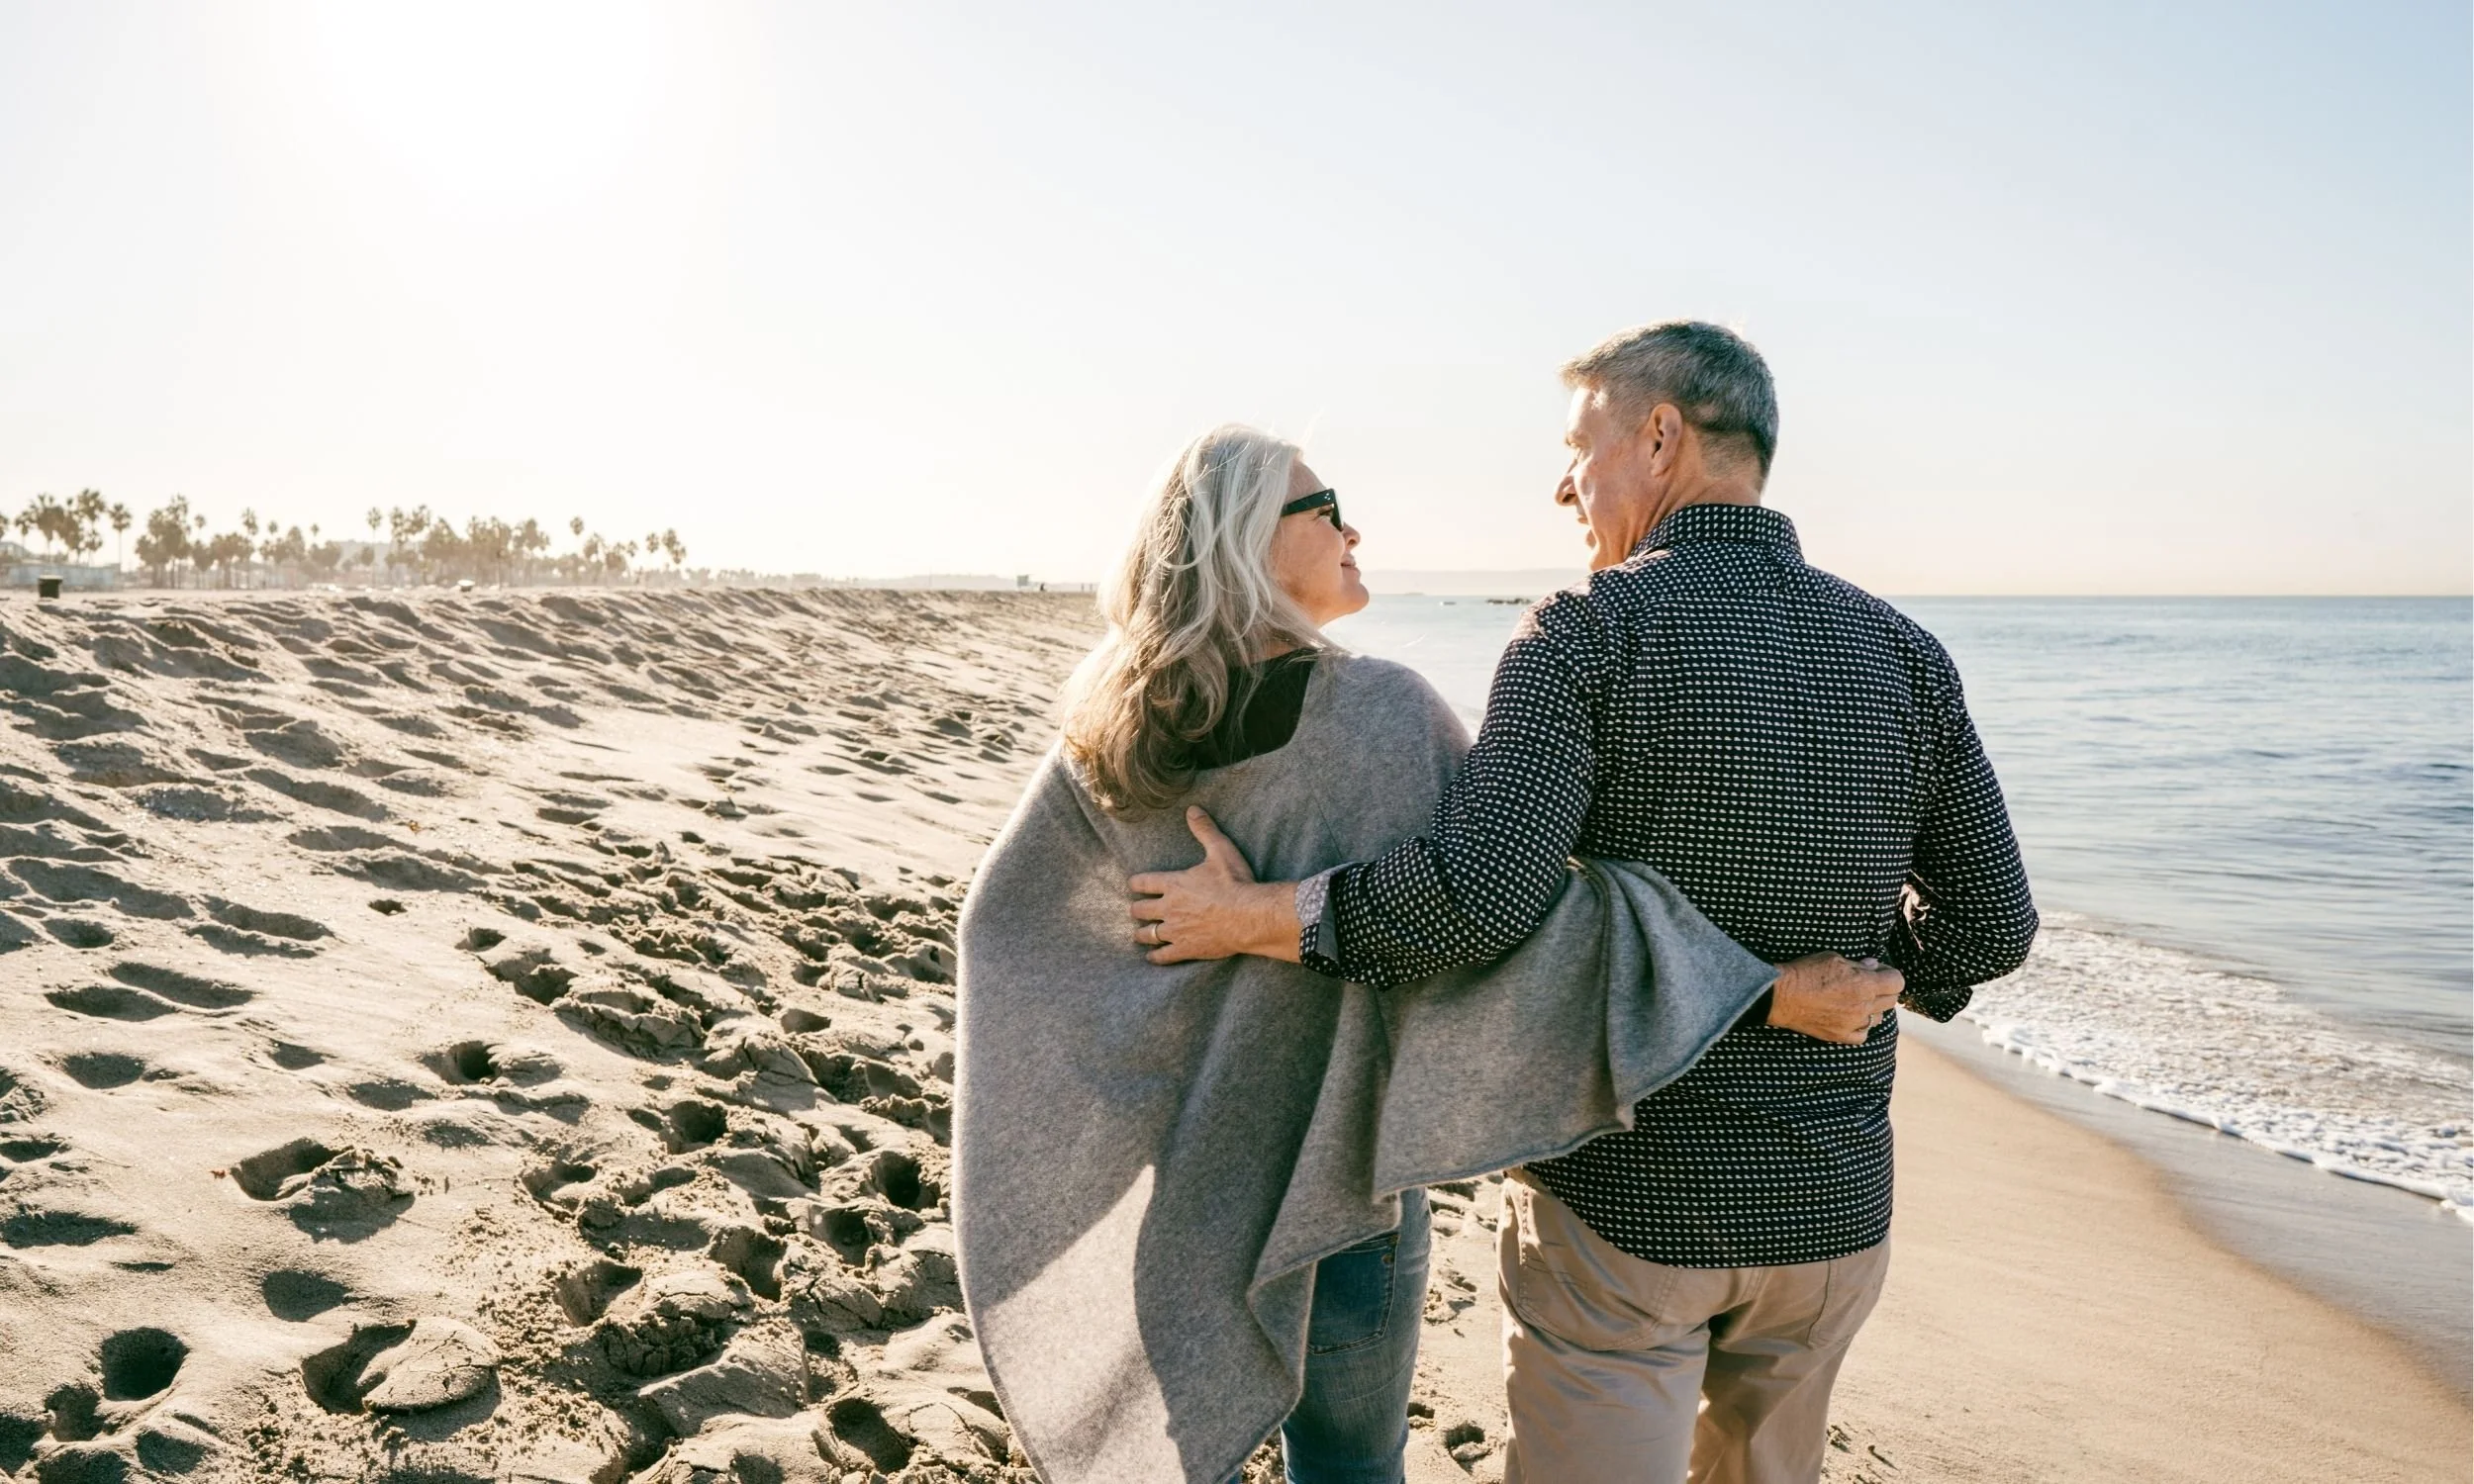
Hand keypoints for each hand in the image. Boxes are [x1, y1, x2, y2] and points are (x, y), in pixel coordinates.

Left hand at [1127, 807, 1302, 964]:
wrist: (1248, 916)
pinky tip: (1152, 957)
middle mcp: (1169, 907)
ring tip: (1139, 934)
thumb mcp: (1220, 850)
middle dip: (1137, 909)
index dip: (1136, 883)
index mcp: (1174, 883)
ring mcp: (1175, 931)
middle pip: (1141, 910)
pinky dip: (1156, 957)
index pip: (1144, 882)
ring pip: (1148, 934)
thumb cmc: (1235, 883)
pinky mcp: (1186, 949)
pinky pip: (1163, 956)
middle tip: (1135, 910)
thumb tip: (1192, 809)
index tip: (1133, 884)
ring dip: (1142, 933)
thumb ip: (1204, 830)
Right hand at [1766, 953, 1904, 1044]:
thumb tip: (1873, 966)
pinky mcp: (1841, 1036)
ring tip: (1858, 1000)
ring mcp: (1853, 1023)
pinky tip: (1851, 1017)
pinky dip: (1861, 1026)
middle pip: (1891, 1000)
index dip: (1890, 974)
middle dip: (1884, 989)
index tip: (1879, 970)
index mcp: (1864, 984)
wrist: (1781, 995)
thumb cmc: (1805, 972)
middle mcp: (1863, 1006)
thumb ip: (1858, 964)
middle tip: (1870, 983)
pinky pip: (1863, 1034)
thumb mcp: (1834, 958)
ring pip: (1879, 1018)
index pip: (1897, 982)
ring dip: (1873, 1008)